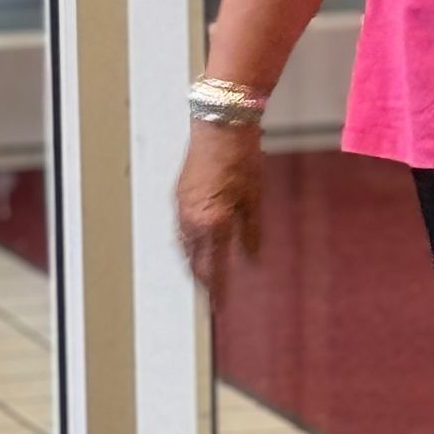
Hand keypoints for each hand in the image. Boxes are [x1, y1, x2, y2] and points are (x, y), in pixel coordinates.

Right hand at [175, 120, 262, 302]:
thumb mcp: (254, 198)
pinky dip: (188, 245)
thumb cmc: (242, 158)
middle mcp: (192, 220)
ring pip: (185, 247)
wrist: (220, 125)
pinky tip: (196, 248)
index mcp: (214, 223)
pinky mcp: (179, 197)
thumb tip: (252, 258)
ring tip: (204, 279)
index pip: (214, 268)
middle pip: (195, 262)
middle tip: (211, 299)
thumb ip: (251, 232)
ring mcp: (182, 208)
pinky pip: (181, 230)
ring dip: (194, 264)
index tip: (220, 308)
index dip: (218, 290)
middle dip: (204, 282)